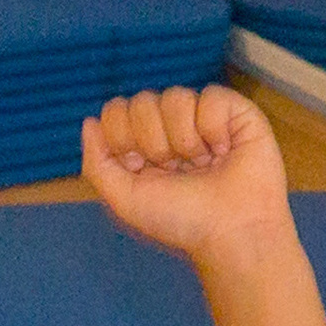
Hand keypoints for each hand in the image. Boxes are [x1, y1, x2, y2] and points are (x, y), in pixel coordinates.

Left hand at [81, 85, 292, 265]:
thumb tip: (90, 120)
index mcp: (140, 144)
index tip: (139, 166)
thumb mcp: (124, 198)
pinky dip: (213, 129)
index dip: (122, 136)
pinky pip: (211, 96)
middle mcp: (170, 126)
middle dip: (153, 142)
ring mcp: (202, 116)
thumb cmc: (180, 219)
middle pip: (142, 101)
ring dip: (184, 139)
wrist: (231, 229)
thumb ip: (97, 162)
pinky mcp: (236, 110)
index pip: (115, 110)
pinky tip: (224, 151)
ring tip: (202, 164)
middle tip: (173, 169)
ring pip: (175, 97)